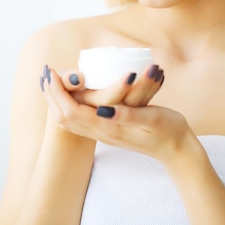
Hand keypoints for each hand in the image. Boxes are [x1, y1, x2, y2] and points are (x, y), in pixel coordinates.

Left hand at [40, 65, 193, 162]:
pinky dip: (68, 105)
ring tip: (52, 81)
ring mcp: (103, 134)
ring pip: (68, 121)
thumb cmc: (169, 131)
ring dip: (57, 100)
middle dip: (51, 94)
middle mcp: (101, 132)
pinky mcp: (108, 131)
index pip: (71, 111)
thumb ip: (127, 115)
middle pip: (63, 116)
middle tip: (46, 73)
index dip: (58, 92)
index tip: (52, 72)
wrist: (178, 151)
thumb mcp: (151, 119)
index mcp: (108, 127)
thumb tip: (102, 108)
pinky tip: (71, 94)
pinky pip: (79, 121)